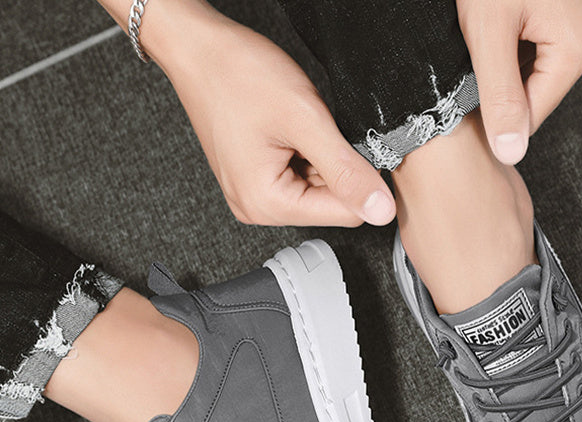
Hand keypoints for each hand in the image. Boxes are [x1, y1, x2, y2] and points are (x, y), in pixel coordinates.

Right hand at [145, 2, 395, 225]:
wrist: (199, 48)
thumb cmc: (238, 74)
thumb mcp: (306, 120)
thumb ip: (347, 171)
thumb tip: (381, 211)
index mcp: (266, 203)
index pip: (345, 213)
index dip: (360, 179)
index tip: (351, 145)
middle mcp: (257, 207)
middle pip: (331, 204)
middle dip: (337, 166)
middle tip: (317, 128)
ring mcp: (255, 194)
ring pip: (319, 189)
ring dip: (323, 156)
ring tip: (298, 125)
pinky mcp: (257, 179)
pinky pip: (301, 176)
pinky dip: (309, 152)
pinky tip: (293, 129)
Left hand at [457, 0, 581, 163]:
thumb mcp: (488, 32)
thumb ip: (500, 96)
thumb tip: (511, 152)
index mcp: (579, 49)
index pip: (532, 117)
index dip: (494, 114)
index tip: (466, 92)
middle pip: (536, 96)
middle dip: (501, 85)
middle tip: (478, 50)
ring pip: (536, 76)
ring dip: (505, 66)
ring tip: (490, 33)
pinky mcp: (575, 19)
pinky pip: (541, 52)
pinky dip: (514, 48)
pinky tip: (501, 26)